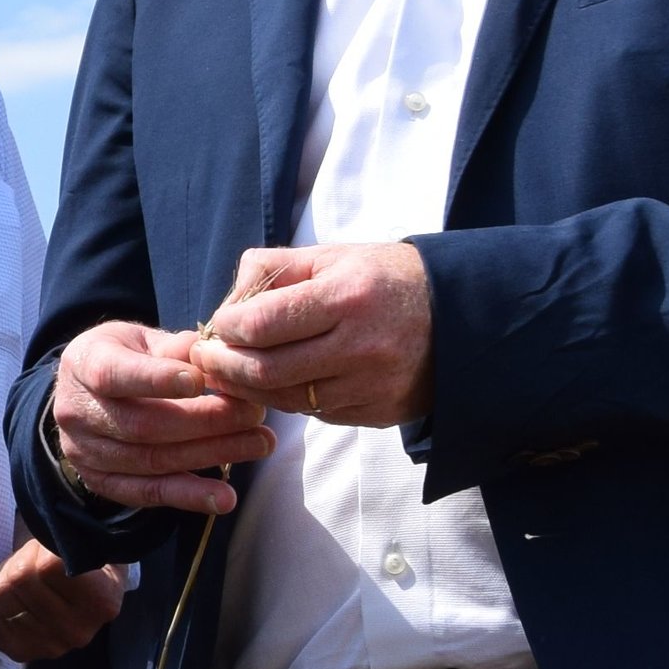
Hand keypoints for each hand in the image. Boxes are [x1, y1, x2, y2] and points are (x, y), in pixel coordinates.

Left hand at [0, 536, 129, 660]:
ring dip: (1, 577)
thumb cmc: (80, 560)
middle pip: (21, 579)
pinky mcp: (24, 653)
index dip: (39, 548)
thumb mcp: (85, 543)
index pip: (49, 566)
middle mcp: (79, 631)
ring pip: (1, 597)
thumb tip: (46, 531)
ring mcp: (52, 646)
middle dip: (19, 559)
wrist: (85, 594)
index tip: (46, 546)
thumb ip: (68, 538)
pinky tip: (3, 595)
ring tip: (19, 576)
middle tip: (29, 558)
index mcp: (102, 600)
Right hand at [49, 317, 272, 513]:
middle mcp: (76, 411)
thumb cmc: (124, 357)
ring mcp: (85, 452)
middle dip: (203, 421)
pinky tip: (224, 497)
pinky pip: (148, 494)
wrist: (87, 394)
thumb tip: (212, 355)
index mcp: (83, 363)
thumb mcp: (141, 339)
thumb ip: (175, 348)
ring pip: (151, 461)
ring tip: (257, 444)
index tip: (199, 382)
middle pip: (142, 424)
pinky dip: (189, 497)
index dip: (156, 380)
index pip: (114, 374)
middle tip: (252, 413)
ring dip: (209, 455)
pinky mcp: (101, 483)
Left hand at [188, 240, 436, 430]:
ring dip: (249, 390)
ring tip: (230, 374)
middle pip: (267, 371)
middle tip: (206, 358)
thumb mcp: (334, 255)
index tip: (217, 326)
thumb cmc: (385, 278)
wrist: (462, 315)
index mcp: (347, 296)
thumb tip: (227, 306)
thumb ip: (274, 270)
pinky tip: (276, 384)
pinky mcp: (377, 413)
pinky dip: (289, 399)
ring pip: (287, 399)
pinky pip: (316, 413)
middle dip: (225, 367)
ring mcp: (370, 385)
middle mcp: (359, 346)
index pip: (262, 324)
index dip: (227, 329)